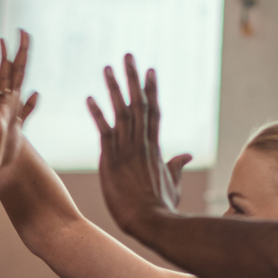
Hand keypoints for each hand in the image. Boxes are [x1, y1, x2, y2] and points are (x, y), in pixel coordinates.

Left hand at [88, 54, 192, 236]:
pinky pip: (104, 132)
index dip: (152, 90)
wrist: (150, 221)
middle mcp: (141, 144)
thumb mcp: (173, 185)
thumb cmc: (162, 208)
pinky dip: (97, 114)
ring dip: (114, 89)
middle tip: (128, 56)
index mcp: (155, 148)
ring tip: (108, 68)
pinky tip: (90, 98)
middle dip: (133, 79)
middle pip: (139, 104)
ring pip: (121, 112)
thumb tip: (187, 155)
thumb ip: (177, 167)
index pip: (154, 112)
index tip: (150, 71)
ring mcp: (127, 151)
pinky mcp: (112, 160)